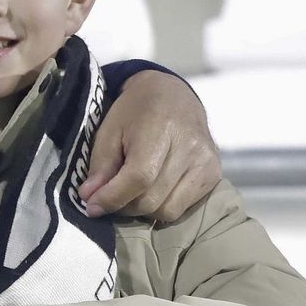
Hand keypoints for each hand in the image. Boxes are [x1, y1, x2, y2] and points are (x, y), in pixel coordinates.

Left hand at [77, 69, 220, 222]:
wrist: (172, 94)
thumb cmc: (135, 111)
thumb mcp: (109, 130)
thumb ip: (101, 166)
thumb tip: (91, 201)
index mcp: (161, 127)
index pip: (139, 177)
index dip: (113, 197)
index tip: (92, 206)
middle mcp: (190, 147)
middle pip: (152, 199)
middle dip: (124, 206)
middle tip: (108, 198)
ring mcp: (206, 162)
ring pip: (168, 210)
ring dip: (143, 210)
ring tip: (131, 193)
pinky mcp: (214, 174)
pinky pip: (183, 208)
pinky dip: (162, 207)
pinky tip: (152, 191)